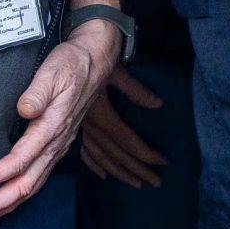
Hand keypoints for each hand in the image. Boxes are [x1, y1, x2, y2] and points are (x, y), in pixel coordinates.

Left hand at [0, 22, 121, 228]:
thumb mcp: (53, 72)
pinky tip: (9, 200)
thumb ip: (38, 92)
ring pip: (34, 184)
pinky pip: (39, 177)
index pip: (21, 159)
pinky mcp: (57, 146)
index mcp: (52, 127)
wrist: (95, 60)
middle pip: (27, 182)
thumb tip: (25, 109)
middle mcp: (56, 143)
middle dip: (0, 204)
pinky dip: (21, 194)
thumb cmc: (71, 65)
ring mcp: (59, 147)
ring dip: (9, 205)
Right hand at [77, 65, 168, 188]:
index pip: (125, 140)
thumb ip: (135, 90)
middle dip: (135, 169)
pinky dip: (94, 163)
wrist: (67, 45)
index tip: (162, 163)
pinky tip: (102, 174)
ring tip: (135, 182)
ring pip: (100, 156)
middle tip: (155, 183)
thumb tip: (157, 104)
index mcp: (100, 113)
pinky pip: (82, 150)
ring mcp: (76, 127)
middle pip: (114, 154)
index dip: (144, 153)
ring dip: (119, 170)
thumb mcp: (115, 69)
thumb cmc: (87, 54)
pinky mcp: (69, 124)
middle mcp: (87, 125)